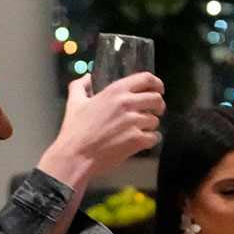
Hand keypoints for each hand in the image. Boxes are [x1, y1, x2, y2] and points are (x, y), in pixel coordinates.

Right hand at [42, 71, 165, 180]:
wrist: (76, 155)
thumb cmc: (75, 130)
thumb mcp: (74, 102)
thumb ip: (80, 86)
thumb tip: (87, 77)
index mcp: (115, 91)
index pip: (146, 79)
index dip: (156, 83)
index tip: (159, 89)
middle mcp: (127, 104)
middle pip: (157, 99)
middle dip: (158, 106)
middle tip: (154, 111)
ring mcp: (133, 122)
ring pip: (155, 121)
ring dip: (150, 126)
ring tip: (137, 130)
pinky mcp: (137, 140)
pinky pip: (154, 137)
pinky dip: (149, 140)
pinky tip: (139, 141)